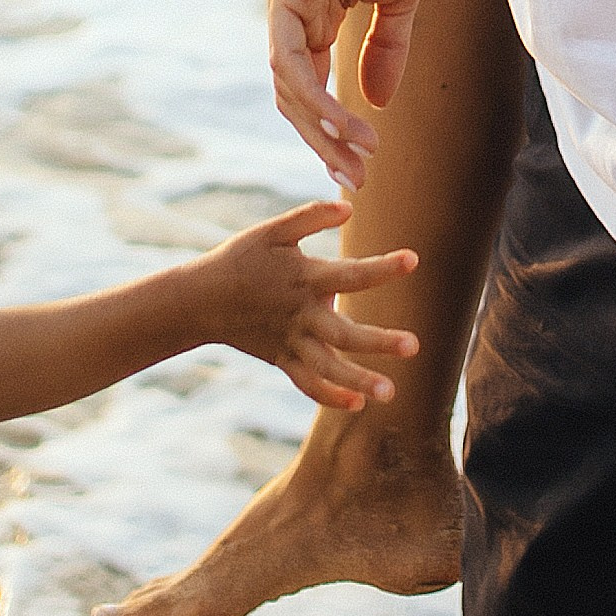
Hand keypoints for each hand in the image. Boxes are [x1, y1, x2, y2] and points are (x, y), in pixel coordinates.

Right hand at [194, 201, 420, 409]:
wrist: (201, 299)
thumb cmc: (241, 258)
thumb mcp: (272, 231)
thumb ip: (309, 217)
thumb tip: (350, 210)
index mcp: (304, 278)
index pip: (351, 273)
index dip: (383, 267)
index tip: (413, 260)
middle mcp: (301, 314)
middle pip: (343, 333)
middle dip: (379, 341)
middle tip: (414, 346)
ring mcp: (291, 341)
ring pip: (328, 367)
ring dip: (358, 379)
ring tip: (390, 393)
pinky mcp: (282, 359)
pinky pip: (307, 383)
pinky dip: (329, 395)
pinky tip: (357, 404)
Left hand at [267, 0, 437, 188]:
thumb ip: (387, 46)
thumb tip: (378, 100)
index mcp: (314, 15)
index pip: (313, 88)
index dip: (332, 129)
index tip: (361, 166)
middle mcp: (291, 13)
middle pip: (295, 97)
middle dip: (324, 142)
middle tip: (357, 180)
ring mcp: (284, 1)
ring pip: (288, 85)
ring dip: (321, 127)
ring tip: (359, 155)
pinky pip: (289, 56)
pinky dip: (312, 94)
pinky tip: (342, 120)